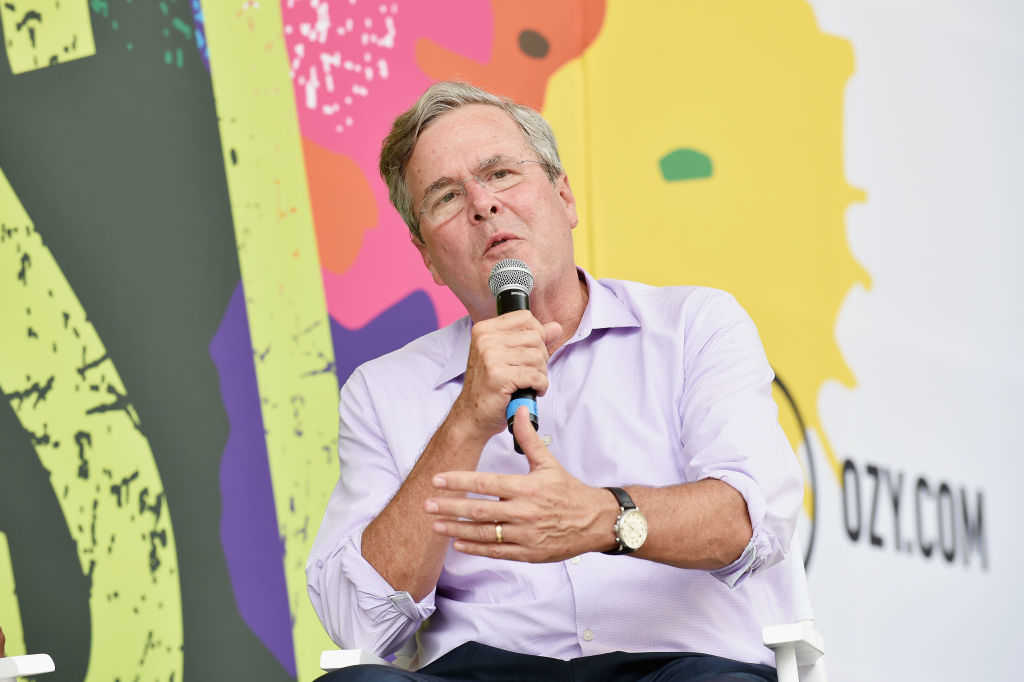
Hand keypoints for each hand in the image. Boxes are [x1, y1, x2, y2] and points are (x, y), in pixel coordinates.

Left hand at [425, 407, 617, 561]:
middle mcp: (523, 512)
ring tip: (435, 524)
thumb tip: (519, 408)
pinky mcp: (528, 553)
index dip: (459, 481)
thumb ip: (529, 438)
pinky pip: (496, 551)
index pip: (486, 483)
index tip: (438, 480)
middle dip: (450, 506)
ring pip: (484, 533)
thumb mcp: (549, 463)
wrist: (595, 521)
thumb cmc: (569, 491)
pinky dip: (475, 547)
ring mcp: (525, 535)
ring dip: (456, 529)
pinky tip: (458, 542)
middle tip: (427, 503)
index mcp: (526, 488)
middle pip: (479, 510)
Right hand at [450, 311, 561, 439]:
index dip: (537, 334)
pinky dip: (540, 386)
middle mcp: (485, 339)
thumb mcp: (508, 357)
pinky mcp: (499, 376)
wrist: (472, 415)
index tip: (533, 351)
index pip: (525, 317)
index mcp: (485, 329)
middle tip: (532, 373)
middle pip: (535, 338)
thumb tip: (556, 327)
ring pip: (538, 357)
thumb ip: (533, 340)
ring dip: (541, 374)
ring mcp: (490, 357)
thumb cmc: (490, 387)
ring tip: (531, 383)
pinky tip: (533, 391)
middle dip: (541, 358)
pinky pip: (535, 376)